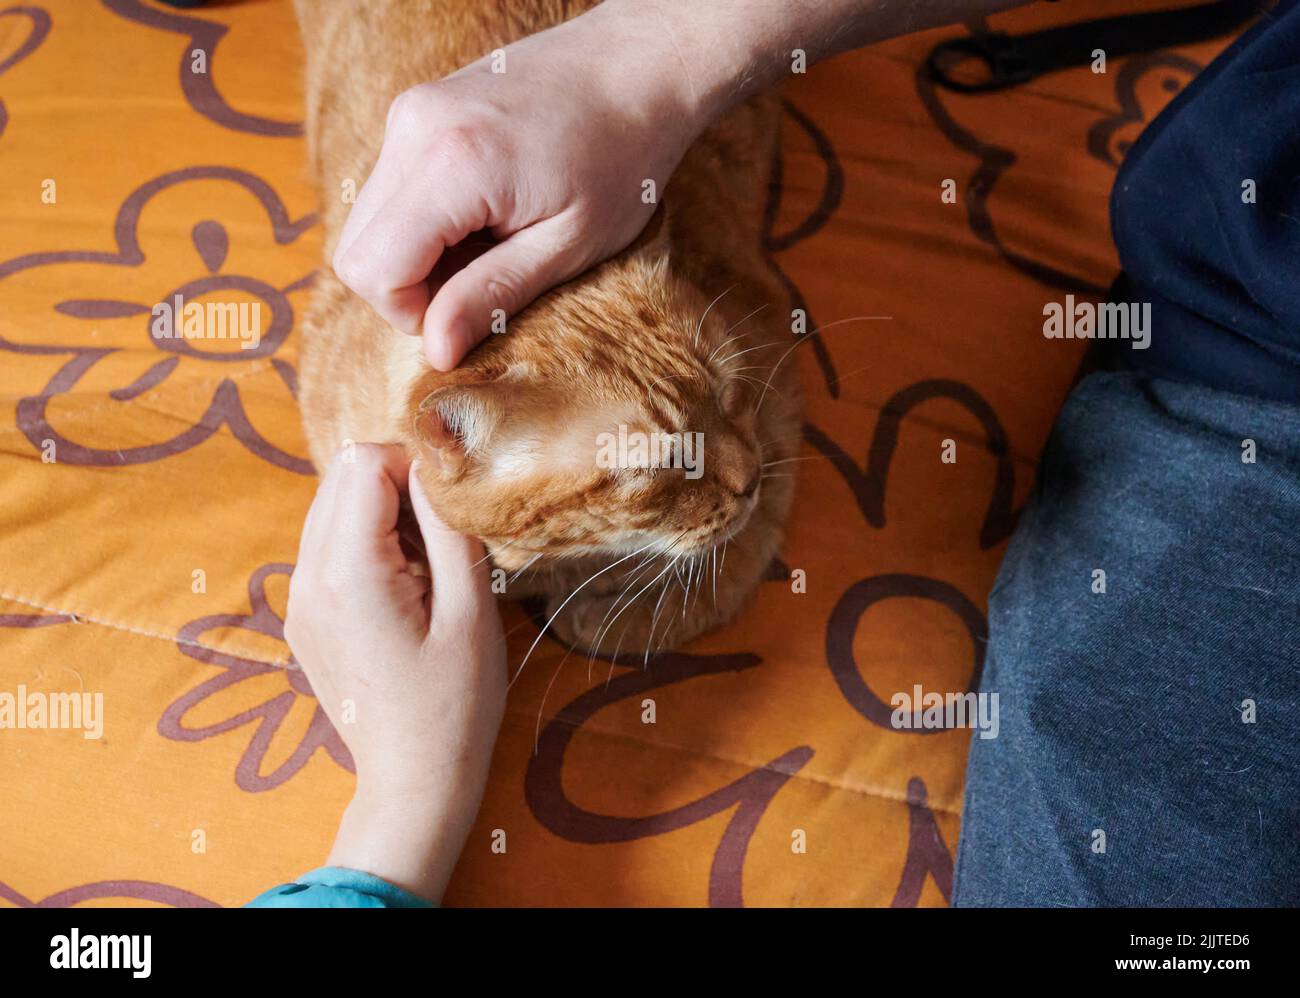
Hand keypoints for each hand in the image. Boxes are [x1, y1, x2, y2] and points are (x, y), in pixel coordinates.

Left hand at [285, 443, 505, 902]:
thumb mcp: (470, 611)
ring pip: (331, 507)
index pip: (364, 462)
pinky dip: (365, 546)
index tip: (451, 509)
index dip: (414, 467)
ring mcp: (297, 599)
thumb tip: (435, 465)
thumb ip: (448, 528)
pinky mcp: (302, 617)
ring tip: (424, 569)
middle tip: (441, 539)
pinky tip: (402, 592)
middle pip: (340, 477)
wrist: (413, 780)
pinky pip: (327, 547)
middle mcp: (306, 578)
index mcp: (347, 573)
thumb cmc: (455, 703)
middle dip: (396, 486)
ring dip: (381, 515)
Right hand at [330, 1, 703, 370]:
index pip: (373, 270)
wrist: (641, 65)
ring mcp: (411, 111)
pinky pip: (390, 190)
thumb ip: (493, 296)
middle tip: (484, 283)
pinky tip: (486, 214)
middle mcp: (415, 128)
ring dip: (418, 255)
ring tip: (492, 243)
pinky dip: (425, 221)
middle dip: (409, 289)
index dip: (413, 314)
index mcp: (452, 165)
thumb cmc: (623, 157)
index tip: (470, 314)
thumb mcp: (568, 245)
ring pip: (368, 222)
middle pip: (356, 251)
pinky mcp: (418, 109)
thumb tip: (435, 352)